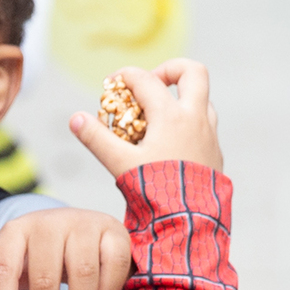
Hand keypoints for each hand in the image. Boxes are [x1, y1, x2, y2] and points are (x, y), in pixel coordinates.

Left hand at [0, 208, 133, 289]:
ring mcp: (85, 224)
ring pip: (82, 271)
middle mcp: (51, 222)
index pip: (4, 265)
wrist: (85, 233)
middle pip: (45, 275)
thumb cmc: (42, 255)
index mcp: (18, 230)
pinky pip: (113, 263)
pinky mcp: (115, 231)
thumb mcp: (15, 263)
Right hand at [70, 59, 223, 177]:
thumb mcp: (120, 163)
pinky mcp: (215, 152)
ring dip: (182, 98)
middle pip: (192, 71)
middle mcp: (195, 118)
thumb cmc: (154, 191)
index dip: (125, 76)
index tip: (112, 84)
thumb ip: (97, 139)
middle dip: (170, 69)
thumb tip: (75, 118)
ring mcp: (209, 134)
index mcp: (171, 115)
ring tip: (159, 116)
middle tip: (151, 83)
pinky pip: (205, 126)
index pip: (145, 79)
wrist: (190, 220)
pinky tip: (171, 144)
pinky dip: (188, 123)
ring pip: (203, 99)